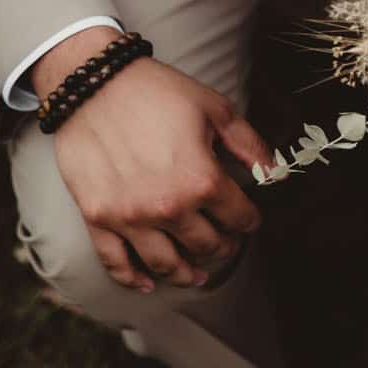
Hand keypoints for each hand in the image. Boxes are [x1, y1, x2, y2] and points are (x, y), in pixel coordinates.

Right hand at [33, 28, 267, 292]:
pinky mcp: (98, 218)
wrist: (94, 84)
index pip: (239, 217)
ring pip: (166, 264)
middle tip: (225, 242)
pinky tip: (148, 283)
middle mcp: (168, 207)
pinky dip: (133, 278)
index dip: (249, 220)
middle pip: (206, 245)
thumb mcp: (215, 109)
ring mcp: (130, 217)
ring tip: (197, 274)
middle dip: (222, 246)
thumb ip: (249, 145)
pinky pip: (116, 262)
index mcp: (202, 180)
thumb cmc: (157, 92)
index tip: (248, 219)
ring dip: (186, 273)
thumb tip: (274, 173)